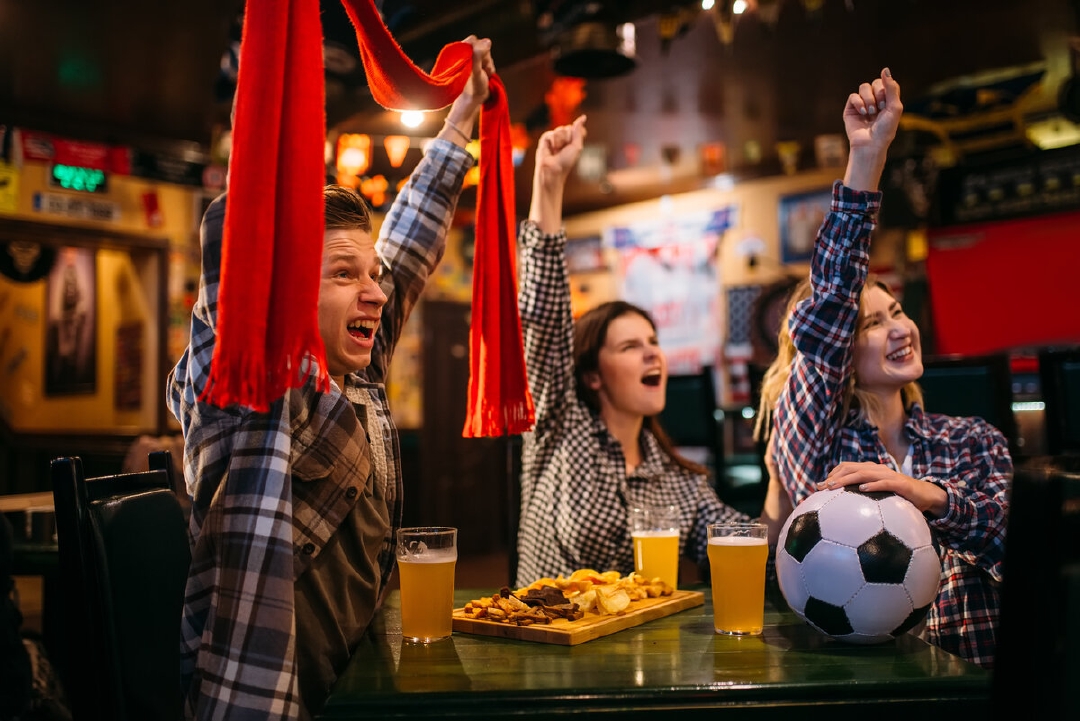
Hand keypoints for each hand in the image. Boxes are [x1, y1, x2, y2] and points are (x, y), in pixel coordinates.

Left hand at [455, 35, 493, 114]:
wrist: (473, 100)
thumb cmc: (472, 87)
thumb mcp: (475, 70)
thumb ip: (479, 55)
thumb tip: (487, 41)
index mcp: (459, 53)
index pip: (473, 40)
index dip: (479, 48)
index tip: (480, 60)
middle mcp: (465, 55)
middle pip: (482, 46)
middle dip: (485, 57)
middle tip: (483, 69)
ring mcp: (472, 60)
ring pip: (486, 54)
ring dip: (488, 64)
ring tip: (485, 74)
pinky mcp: (478, 66)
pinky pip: (488, 61)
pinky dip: (490, 68)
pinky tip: (487, 75)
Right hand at [535, 115, 586, 186]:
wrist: (553, 170)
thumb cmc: (566, 162)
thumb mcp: (577, 146)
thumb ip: (579, 131)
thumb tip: (583, 117)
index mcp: (573, 140)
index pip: (578, 128)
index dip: (577, 134)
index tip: (574, 145)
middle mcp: (564, 138)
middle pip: (569, 128)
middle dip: (568, 139)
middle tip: (564, 150)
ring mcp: (555, 138)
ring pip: (560, 129)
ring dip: (560, 141)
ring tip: (557, 151)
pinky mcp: (545, 139)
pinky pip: (551, 133)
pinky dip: (553, 142)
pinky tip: (551, 149)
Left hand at [816, 461, 946, 516]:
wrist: (925, 495)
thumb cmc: (898, 498)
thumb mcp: (878, 497)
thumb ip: (862, 498)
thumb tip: (840, 511)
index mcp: (870, 470)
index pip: (846, 466)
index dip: (832, 474)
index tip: (820, 486)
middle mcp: (877, 469)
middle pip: (851, 468)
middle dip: (835, 476)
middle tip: (823, 487)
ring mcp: (888, 475)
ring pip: (864, 473)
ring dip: (848, 479)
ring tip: (835, 486)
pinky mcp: (900, 484)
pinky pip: (884, 483)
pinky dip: (872, 485)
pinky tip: (862, 490)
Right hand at [841, 68, 901, 190]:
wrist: (871, 144)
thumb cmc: (886, 129)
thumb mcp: (895, 107)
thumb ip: (891, 88)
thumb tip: (885, 69)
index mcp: (886, 100)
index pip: (885, 82)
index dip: (886, 90)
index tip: (887, 104)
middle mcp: (874, 100)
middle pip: (874, 83)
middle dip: (878, 94)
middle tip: (880, 108)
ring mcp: (861, 104)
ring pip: (863, 87)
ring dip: (869, 99)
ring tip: (871, 112)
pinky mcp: (850, 109)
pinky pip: (853, 96)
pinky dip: (859, 103)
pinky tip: (863, 112)